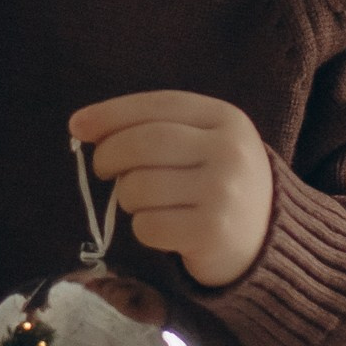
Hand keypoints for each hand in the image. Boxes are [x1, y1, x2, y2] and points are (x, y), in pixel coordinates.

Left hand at [71, 91, 275, 291]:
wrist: (268, 239)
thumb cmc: (218, 184)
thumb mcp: (202, 143)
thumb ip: (153, 127)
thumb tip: (81, 125)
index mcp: (225, 119)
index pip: (156, 106)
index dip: (111, 114)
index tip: (77, 126)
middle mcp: (228, 151)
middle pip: (142, 144)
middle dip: (109, 156)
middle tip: (105, 169)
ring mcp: (223, 192)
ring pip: (139, 187)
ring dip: (127, 198)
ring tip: (146, 203)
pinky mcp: (212, 232)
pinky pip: (148, 225)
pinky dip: (143, 229)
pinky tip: (163, 228)